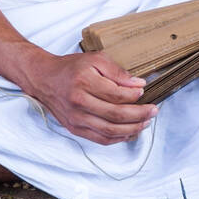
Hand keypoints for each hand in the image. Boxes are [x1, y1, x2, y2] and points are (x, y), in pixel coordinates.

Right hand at [29, 51, 157, 146]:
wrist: (45, 79)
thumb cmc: (71, 68)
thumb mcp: (94, 59)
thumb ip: (117, 71)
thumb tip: (138, 85)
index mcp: (84, 82)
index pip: (116, 95)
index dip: (134, 96)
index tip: (144, 92)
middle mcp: (79, 102)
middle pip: (115, 115)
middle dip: (139, 115)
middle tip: (153, 111)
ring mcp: (77, 119)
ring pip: (110, 131)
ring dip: (132, 129)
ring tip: (145, 123)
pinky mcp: (75, 129)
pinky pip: (101, 139)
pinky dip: (118, 138)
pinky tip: (130, 132)